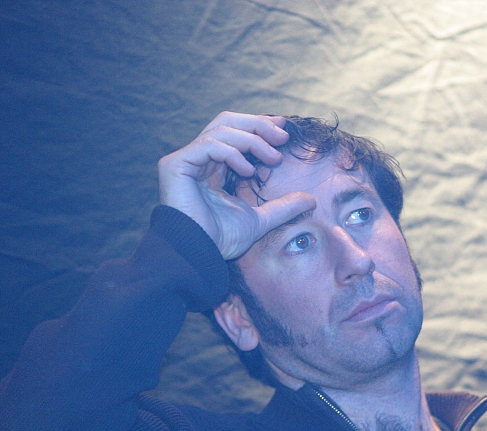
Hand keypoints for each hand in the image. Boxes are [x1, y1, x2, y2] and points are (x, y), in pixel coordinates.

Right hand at [158, 112, 315, 258]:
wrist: (201, 253)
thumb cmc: (223, 239)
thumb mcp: (261, 219)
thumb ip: (283, 207)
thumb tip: (311, 200)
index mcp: (214, 167)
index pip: (236, 133)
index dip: (259, 126)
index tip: (284, 130)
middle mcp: (198, 159)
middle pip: (227, 122)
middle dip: (258, 125)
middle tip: (283, 136)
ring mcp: (186, 160)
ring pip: (221, 130)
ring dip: (252, 140)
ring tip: (273, 158)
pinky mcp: (175, 164)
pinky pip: (209, 145)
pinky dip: (233, 153)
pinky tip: (249, 171)